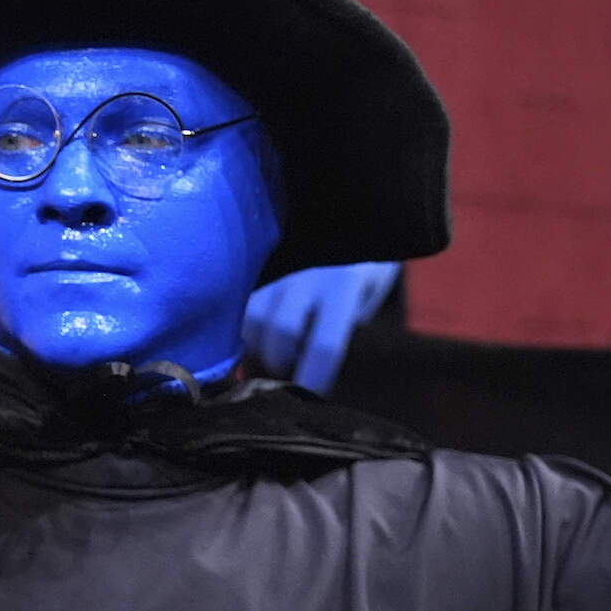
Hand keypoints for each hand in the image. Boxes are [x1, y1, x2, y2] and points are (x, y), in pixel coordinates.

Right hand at [242, 261, 399, 394]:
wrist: (354, 213)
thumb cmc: (367, 262)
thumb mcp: (370, 294)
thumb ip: (345, 324)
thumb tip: (308, 364)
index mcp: (344, 283)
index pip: (325, 345)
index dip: (314, 379)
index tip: (312, 397)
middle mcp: (306, 272)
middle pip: (278, 332)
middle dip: (277, 364)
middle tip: (284, 377)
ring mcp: (277, 264)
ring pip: (251, 318)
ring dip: (254, 347)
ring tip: (267, 358)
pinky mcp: (259, 262)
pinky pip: (241, 303)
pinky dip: (243, 329)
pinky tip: (254, 338)